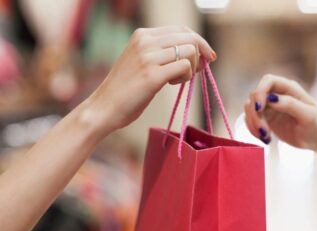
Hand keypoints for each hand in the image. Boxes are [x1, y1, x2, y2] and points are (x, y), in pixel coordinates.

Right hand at [84, 26, 215, 136]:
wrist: (104, 108)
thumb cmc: (124, 90)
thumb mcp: (140, 62)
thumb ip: (159, 54)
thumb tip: (191, 53)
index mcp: (143, 35)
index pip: (181, 30)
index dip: (198, 43)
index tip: (205, 57)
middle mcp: (145, 41)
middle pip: (189, 37)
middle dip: (201, 54)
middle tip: (197, 71)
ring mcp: (148, 57)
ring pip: (190, 51)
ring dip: (192, 67)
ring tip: (178, 80)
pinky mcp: (152, 76)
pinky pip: (185, 67)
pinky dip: (186, 77)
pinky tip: (172, 84)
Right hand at [244, 74, 316, 149]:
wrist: (315, 140)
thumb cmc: (315, 126)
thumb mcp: (308, 116)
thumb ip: (290, 104)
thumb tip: (271, 98)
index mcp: (289, 88)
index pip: (268, 81)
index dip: (260, 92)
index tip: (259, 109)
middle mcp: (277, 94)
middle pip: (254, 95)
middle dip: (255, 114)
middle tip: (264, 131)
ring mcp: (269, 107)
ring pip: (250, 108)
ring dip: (253, 123)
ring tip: (265, 137)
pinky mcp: (265, 119)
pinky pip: (251, 120)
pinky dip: (253, 130)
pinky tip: (265, 139)